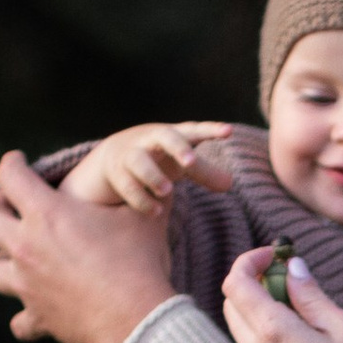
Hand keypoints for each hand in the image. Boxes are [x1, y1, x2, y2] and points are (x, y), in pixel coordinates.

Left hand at [0, 150, 174, 342]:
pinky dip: (28, 318)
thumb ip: (141, 195)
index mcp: (48, 214)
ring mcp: (28, 285)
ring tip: (18, 262)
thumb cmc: (141, 265)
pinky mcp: (40, 318)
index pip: (10, 175)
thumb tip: (160, 180)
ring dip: (1, 263)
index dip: (12, 163)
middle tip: (9, 208)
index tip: (19, 162)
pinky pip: (20, 323)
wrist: (139, 320)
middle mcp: (27, 247)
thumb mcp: (144, 220)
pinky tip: (40, 313)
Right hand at [69, 121, 235, 214]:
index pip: (194, 130)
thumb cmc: (159, 158)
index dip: (211, 130)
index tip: (228, 132)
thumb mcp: (182, 164)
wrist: (113, 157)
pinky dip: (141, 200)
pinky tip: (156, 212)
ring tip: (167, 191)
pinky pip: (127, 185)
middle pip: (165, 136)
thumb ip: (205, 172)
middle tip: (190, 163)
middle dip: (178, 147)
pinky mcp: (116, 173)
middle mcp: (151, 140)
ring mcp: (131, 155)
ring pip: (139, 161)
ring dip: (153, 176)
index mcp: (172, 135)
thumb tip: (229, 184)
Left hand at [221, 247, 342, 342]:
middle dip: (254, 279)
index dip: (250, 260)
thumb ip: (311, 294)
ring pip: (239, 319)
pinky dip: (264, 322)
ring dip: (259, 301)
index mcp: (273, 331)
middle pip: (232, 299)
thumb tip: (292, 267)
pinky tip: (299, 325)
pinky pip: (251, 339)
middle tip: (289, 275)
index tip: (276, 254)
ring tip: (299, 302)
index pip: (236, 282)